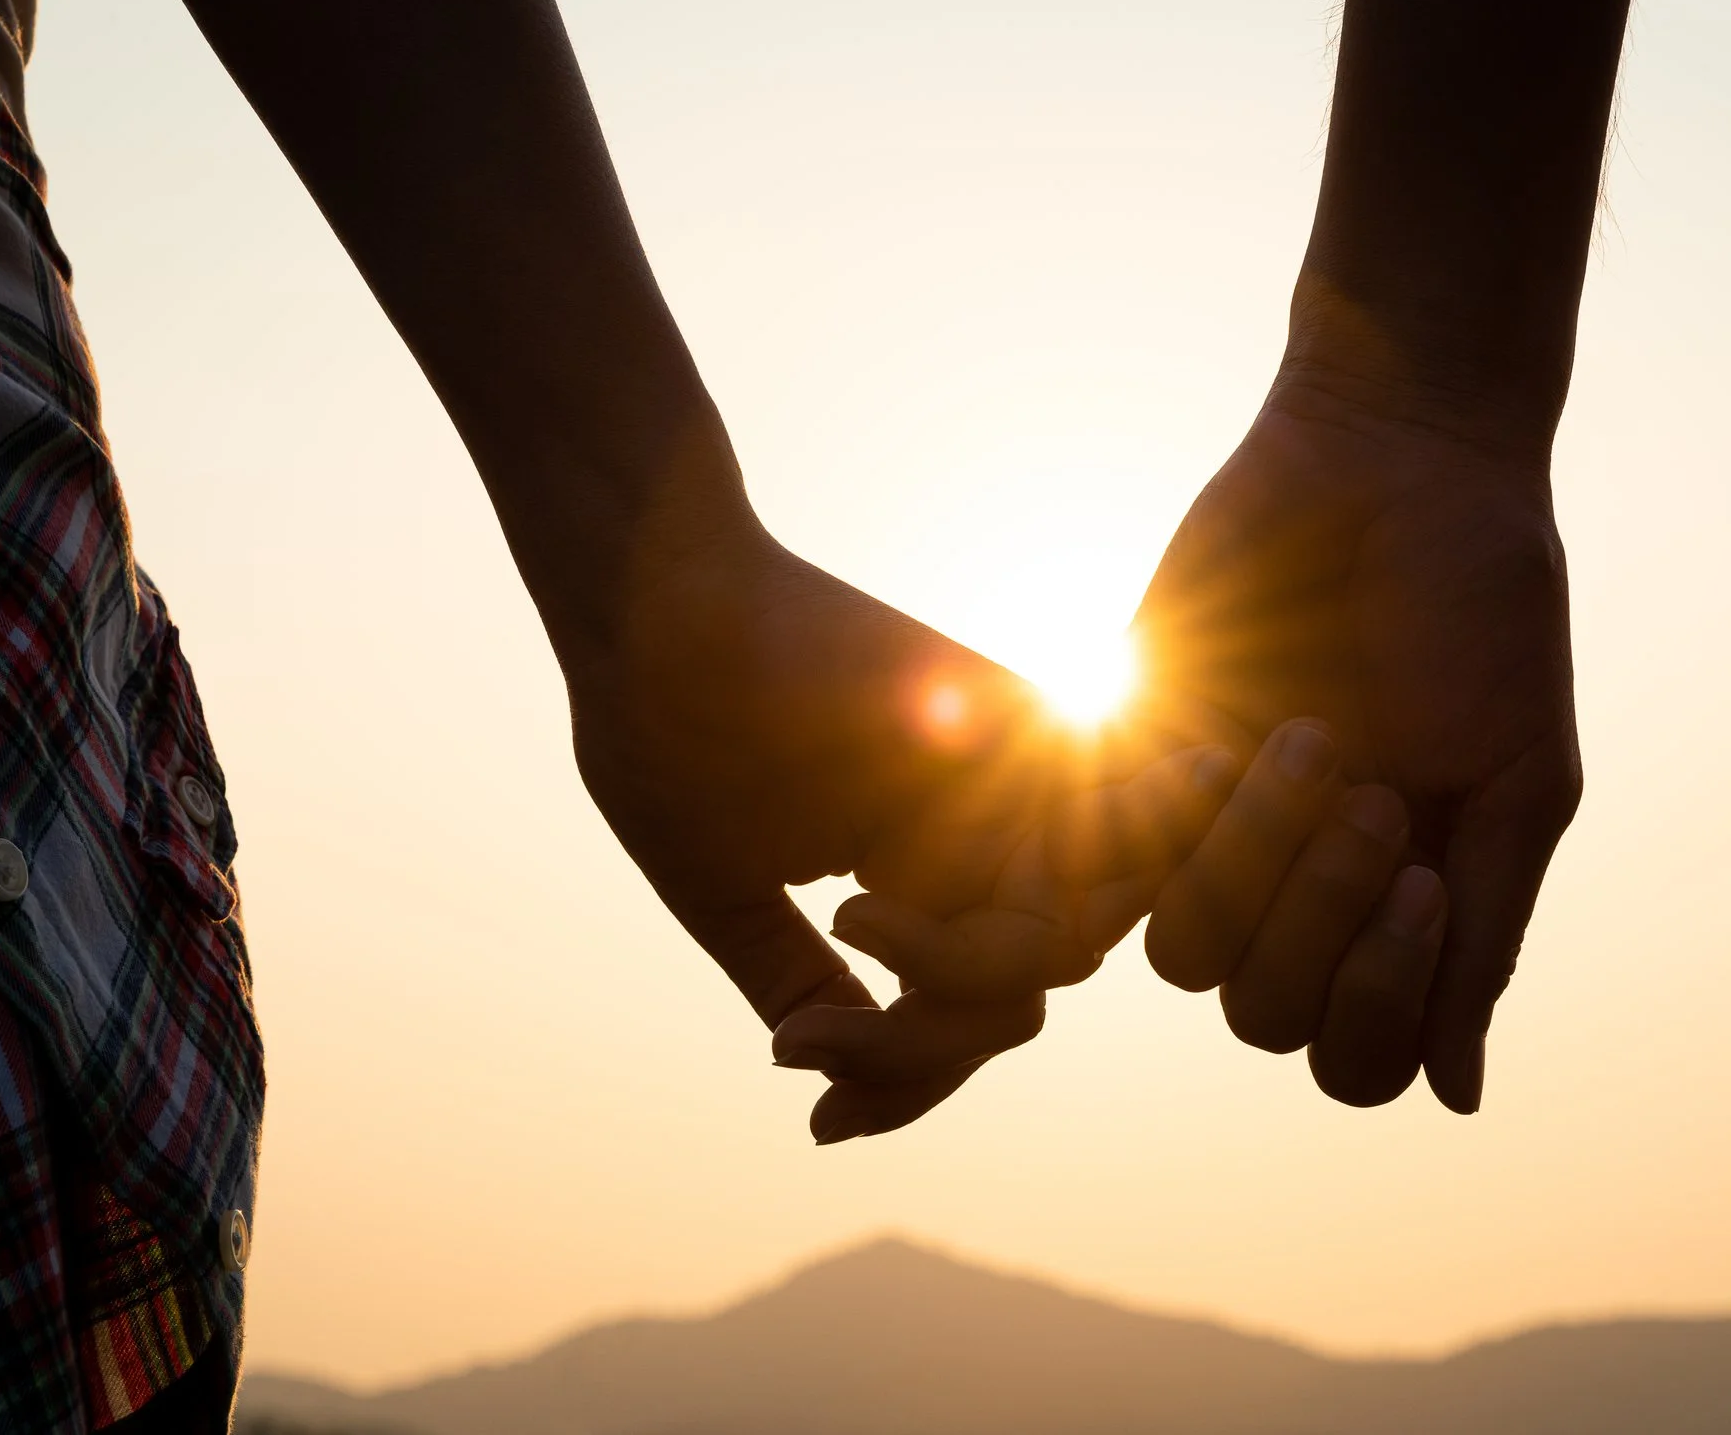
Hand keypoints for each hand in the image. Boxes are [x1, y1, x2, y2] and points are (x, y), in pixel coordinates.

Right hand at [556, 500, 1176, 1137]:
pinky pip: (1079, 864)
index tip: (820, 1125)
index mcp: (914, 870)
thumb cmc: (666, 734)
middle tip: (808, 1045)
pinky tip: (858, 909)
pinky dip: (995, 931)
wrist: (651, 606)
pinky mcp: (1023, 733)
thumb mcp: (730, 894)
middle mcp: (975, 832)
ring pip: (1055, 956)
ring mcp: (1007, 784)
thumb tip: (836, 1083)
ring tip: (835, 936)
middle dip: (920, 1058)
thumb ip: (796, 979)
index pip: (965, 1012)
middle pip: (1016, 1001)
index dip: (908, 1087)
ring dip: (946, 1003)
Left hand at [1132, 373, 1581, 1111]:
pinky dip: (1143, 827)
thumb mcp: (1520, 776)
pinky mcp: (1131, 756)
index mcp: (1394, 911)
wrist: (1399, 457)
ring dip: (1246, 865)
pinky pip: (1093, 864)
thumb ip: (1487, 932)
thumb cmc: (1484, 609)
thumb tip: (1458, 1098)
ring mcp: (1208, 833)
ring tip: (1308, 735)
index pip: (1355, 1059)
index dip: (1381, 1007)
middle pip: (1264, 1019)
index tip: (1427, 882)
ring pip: (1180, 959)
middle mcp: (1294, 894)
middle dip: (1318, 917)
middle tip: (1373, 785)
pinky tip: (1207, 742)